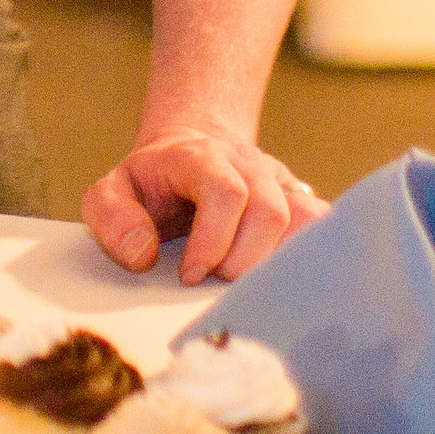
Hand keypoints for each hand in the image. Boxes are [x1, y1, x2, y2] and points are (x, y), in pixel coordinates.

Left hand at [83, 125, 323, 284]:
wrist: (190, 150)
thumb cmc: (150, 184)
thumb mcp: (110, 192)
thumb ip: (113, 219)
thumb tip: (143, 256)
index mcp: (201, 158)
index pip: (226, 192)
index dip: (213, 240)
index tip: (191, 275)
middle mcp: (249, 165)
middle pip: (269, 211)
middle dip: (241, 261)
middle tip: (214, 282)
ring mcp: (280, 181)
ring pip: (306, 220)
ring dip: (276, 263)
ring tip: (245, 283)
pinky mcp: (300, 202)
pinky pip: (324, 228)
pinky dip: (308, 258)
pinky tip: (279, 282)